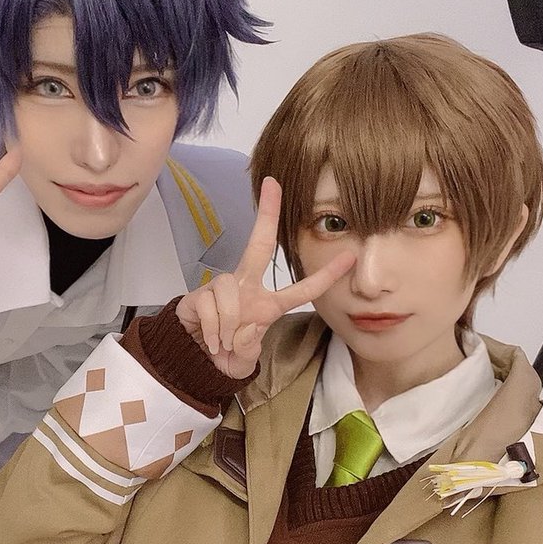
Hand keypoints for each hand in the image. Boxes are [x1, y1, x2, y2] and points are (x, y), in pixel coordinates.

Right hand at [175, 177, 354, 377]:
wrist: (192, 358)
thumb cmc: (225, 353)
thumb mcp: (245, 358)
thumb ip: (249, 348)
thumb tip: (244, 331)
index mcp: (267, 304)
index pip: (302, 290)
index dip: (326, 276)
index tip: (350, 257)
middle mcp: (247, 288)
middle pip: (260, 247)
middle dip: (267, 215)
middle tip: (273, 185)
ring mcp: (221, 288)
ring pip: (230, 292)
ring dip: (228, 325)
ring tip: (223, 342)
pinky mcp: (198, 295)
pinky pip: (211, 306)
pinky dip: (212, 329)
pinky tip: (211, 339)